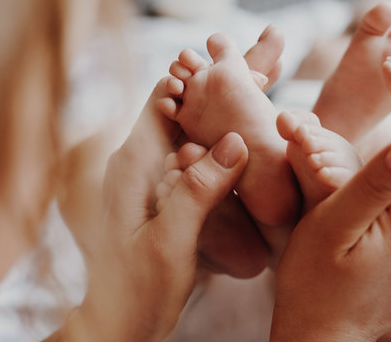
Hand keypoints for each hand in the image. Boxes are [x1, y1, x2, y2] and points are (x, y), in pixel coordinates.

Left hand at [50, 83, 248, 340]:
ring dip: (226, 117)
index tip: (241, 72)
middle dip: (221, 92)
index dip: (200, 79)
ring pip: (195, 133)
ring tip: (265, 100)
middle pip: (184, 111)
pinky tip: (251, 148)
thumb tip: (235, 142)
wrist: (122, 321)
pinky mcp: (171, 194)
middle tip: (267, 75)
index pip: (163, 99)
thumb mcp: (168, 241)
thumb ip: (197, 191)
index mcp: (133, 164)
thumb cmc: (137, 287)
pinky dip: (225, 147)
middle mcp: (143, 163)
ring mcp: (157, 177)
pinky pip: (199, 159)